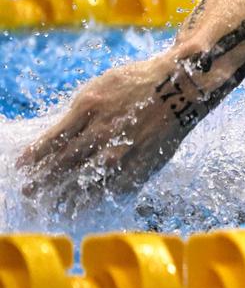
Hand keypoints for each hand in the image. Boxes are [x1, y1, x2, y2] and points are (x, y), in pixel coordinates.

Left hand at [17, 56, 189, 218]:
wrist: (181, 86)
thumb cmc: (139, 82)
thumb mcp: (100, 87)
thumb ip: (81, 112)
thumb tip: (61, 135)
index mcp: (88, 109)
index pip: (52, 140)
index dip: (34, 157)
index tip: (22, 167)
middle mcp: (101, 132)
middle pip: (64, 163)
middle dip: (43, 180)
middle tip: (28, 192)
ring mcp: (122, 149)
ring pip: (87, 178)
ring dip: (66, 194)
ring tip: (53, 206)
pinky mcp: (141, 161)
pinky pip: (114, 184)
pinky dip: (98, 196)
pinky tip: (87, 204)